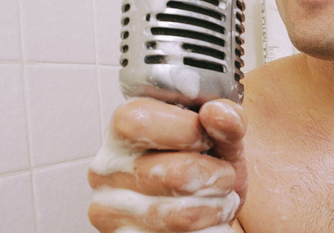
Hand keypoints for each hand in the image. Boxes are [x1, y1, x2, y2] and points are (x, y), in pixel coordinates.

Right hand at [87, 97, 246, 231]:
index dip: (187, 130)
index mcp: (123, 129)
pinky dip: (208, 229)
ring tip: (215, 199)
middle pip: (175, 175)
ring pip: (183, 216)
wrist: (202, 213)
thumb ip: (226, 120)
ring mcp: (110, 210)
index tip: (205, 138)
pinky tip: (203, 221)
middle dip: (216, 177)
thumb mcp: (222, 137)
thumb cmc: (206, 167)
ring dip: (217, 208)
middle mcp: (107, 168)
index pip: (139, 122)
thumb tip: (217, 111)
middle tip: (220, 176)